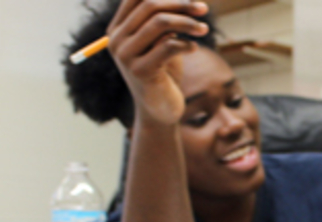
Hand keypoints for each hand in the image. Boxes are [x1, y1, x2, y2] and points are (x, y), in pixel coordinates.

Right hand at [107, 0, 209, 124]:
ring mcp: (126, 56)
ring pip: (160, 23)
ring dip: (187, 22)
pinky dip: (186, 43)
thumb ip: (165, 21)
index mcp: (118, 29)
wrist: (160, 110)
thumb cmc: (164, 73)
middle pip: (149, 5)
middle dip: (181, 3)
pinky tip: (194, 48)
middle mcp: (116, 40)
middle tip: (204, 9)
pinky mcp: (141, 71)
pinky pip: (168, 46)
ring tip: (204, 29)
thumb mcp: (162, 43)